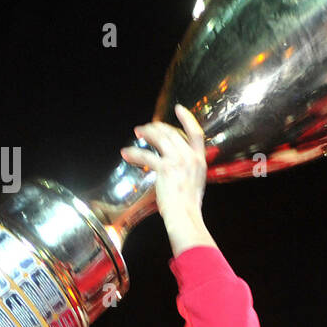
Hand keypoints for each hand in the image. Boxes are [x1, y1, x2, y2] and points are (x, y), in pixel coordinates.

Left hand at [122, 104, 210, 254]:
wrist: (185, 217)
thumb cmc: (188, 206)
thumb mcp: (195, 183)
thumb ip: (189, 170)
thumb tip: (178, 166)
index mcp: (200, 160)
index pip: (196, 133)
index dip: (187, 118)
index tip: (179, 109)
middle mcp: (190, 157)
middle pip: (172, 133)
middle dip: (157, 127)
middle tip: (146, 128)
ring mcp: (178, 161)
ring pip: (159, 138)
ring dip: (146, 133)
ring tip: (137, 133)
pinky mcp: (165, 168)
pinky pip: (145, 155)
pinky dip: (133, 153)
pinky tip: (126, 153)